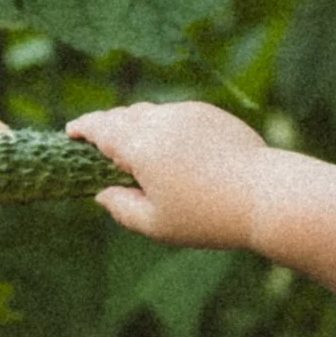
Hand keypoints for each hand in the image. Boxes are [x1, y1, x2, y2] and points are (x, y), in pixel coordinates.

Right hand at [68, 100, 270, 249]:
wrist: (265, 195)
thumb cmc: (207, 216)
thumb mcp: (156, 224)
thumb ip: (121, 208)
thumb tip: (102, 194)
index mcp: (139, 145)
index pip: (100, 127)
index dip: (82, 128)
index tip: (71, 133)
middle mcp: (160, 120)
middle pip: (123, 116)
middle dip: (107, 127)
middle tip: (98, 146)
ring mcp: (187, 112)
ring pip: (150, 112)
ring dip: (136, 126)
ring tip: (135, 150)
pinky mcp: (210, 114)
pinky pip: (176, 115)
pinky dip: (164, 127)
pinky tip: (171, 151)